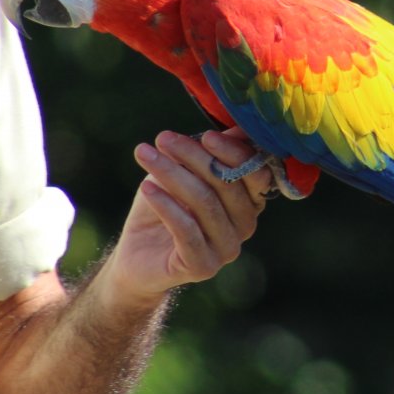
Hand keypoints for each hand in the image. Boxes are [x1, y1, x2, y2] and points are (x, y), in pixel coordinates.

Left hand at [106, 128, 271, 305]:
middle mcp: (245, 226)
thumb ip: (213, 153)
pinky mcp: (202, 266)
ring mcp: (227, 249)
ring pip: (204, 203)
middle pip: (227, 184)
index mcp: (250, 202)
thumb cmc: (166, 206)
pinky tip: (146, 186)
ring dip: (173, 174)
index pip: (255, 173)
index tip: (205, 134)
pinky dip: (165, 204)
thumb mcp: (186, 173)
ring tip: (146, 155)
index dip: (233, 152)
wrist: (137, 255)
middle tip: (163, 139)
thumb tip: (239, 126)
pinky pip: (186, 229)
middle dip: (194, 157)